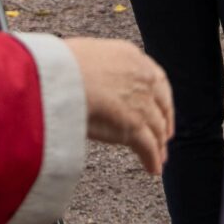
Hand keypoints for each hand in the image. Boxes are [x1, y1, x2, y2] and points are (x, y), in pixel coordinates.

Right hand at [64, 36, 172, 175]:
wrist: (60, 77)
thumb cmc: (60, 64)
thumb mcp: (85, 54)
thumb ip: (97, 68)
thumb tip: (89, 78)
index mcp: (131, 57)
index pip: (155, 79)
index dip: (159, 97)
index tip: (159, 107)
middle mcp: (142, 79)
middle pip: (160, 106)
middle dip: (163, 123)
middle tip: (163, 136)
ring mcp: (141, 104)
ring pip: (156, 129)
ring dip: (159, 145)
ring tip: (158, 157)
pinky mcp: (134, 127)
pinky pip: (148, 147)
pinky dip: (152, 159)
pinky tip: (153, 168)